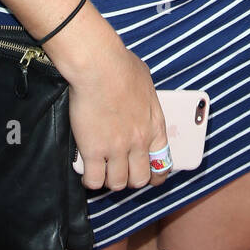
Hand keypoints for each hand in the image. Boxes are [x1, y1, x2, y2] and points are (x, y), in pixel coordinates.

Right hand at [64, 39, 169, 192]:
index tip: (148, 175)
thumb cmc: (121, 66)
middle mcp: (139, 141)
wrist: (99, 65)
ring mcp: (117, 148)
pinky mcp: (93, 151)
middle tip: (121, 171)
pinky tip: (87, 171)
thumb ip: (146, 101)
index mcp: (154, 125)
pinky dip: (90, 180)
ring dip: (109, 180)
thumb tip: (140, 102)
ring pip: (117, 184)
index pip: (162, 163)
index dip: (155, 175)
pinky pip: (94, 180)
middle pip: (139, 179)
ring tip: (102, 170)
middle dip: (130, 179)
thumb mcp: (146, 83)